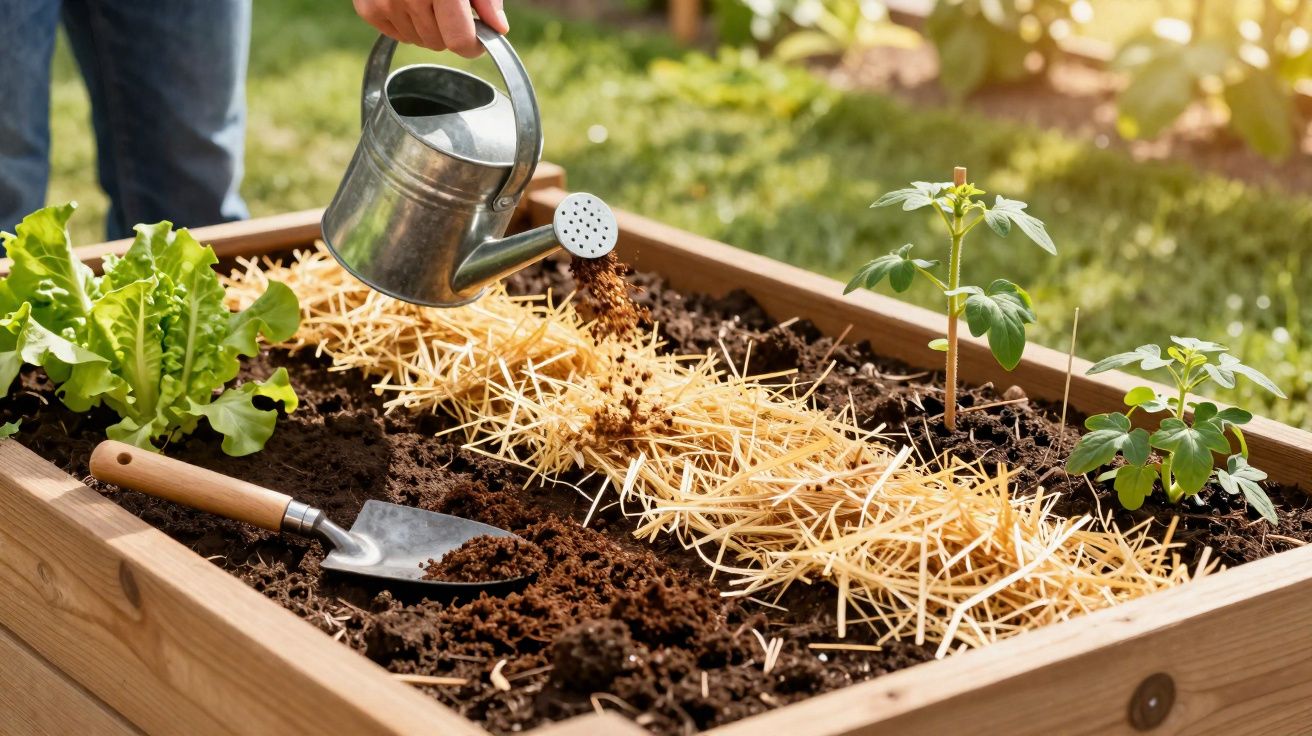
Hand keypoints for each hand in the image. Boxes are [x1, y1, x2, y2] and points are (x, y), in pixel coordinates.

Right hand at [353, 0, 508, 57]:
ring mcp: (386, 2)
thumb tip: (498, 27)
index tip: (478, 36)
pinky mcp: (368, 7)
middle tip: (450, 6)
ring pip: (418, 40)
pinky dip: (406, 22)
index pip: (459, 40)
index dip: (473, 44)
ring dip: (427, 26)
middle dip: (450, 30)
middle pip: (439, 43)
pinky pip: (396, 34)